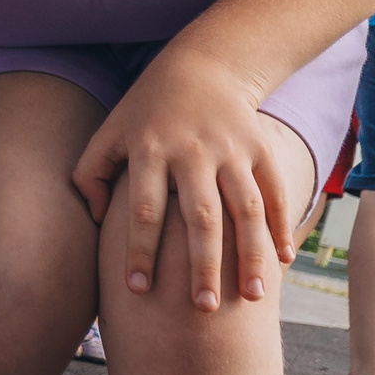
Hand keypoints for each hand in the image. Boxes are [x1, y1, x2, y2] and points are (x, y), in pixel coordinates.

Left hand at [71, 51, 294, 312]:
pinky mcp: (260, 147)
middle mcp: (192, 151)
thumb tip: (97, 218)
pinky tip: (284, 261)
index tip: (137, 291)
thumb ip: (90, 172)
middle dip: (202, 265)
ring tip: (251, 297)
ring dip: (250, 254)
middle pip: (200, 216)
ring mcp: (231, 149)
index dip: (140, 251)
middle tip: (203, 310)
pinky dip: (282, 225)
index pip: (144, 210)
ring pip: (245, 208)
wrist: (203, 64)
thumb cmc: (147, 109)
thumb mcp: (110, 131)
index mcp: (149, 150)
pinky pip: (274, 191)